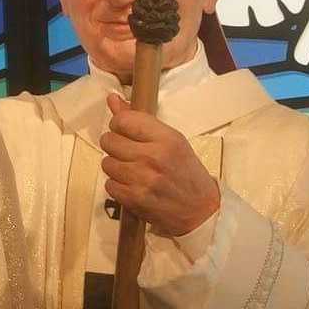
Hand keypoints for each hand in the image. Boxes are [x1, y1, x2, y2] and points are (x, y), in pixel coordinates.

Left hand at [99, 93, 219, 236]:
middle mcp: (153, 157)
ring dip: (116, 166)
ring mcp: (143, 179)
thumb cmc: (186, 171)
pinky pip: (109, 185)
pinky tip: (132, 185)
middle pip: (109, 141)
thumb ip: (138, 119)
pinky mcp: (135, 199)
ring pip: (106, 163)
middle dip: (115, 145)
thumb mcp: (171, 140)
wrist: (201, 210)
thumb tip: (111, 98)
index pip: (123, 120)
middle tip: (129, 153)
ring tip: (133, 170)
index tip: (126, 132)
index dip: (119, 125)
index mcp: (166, 138)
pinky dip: (117, 186)